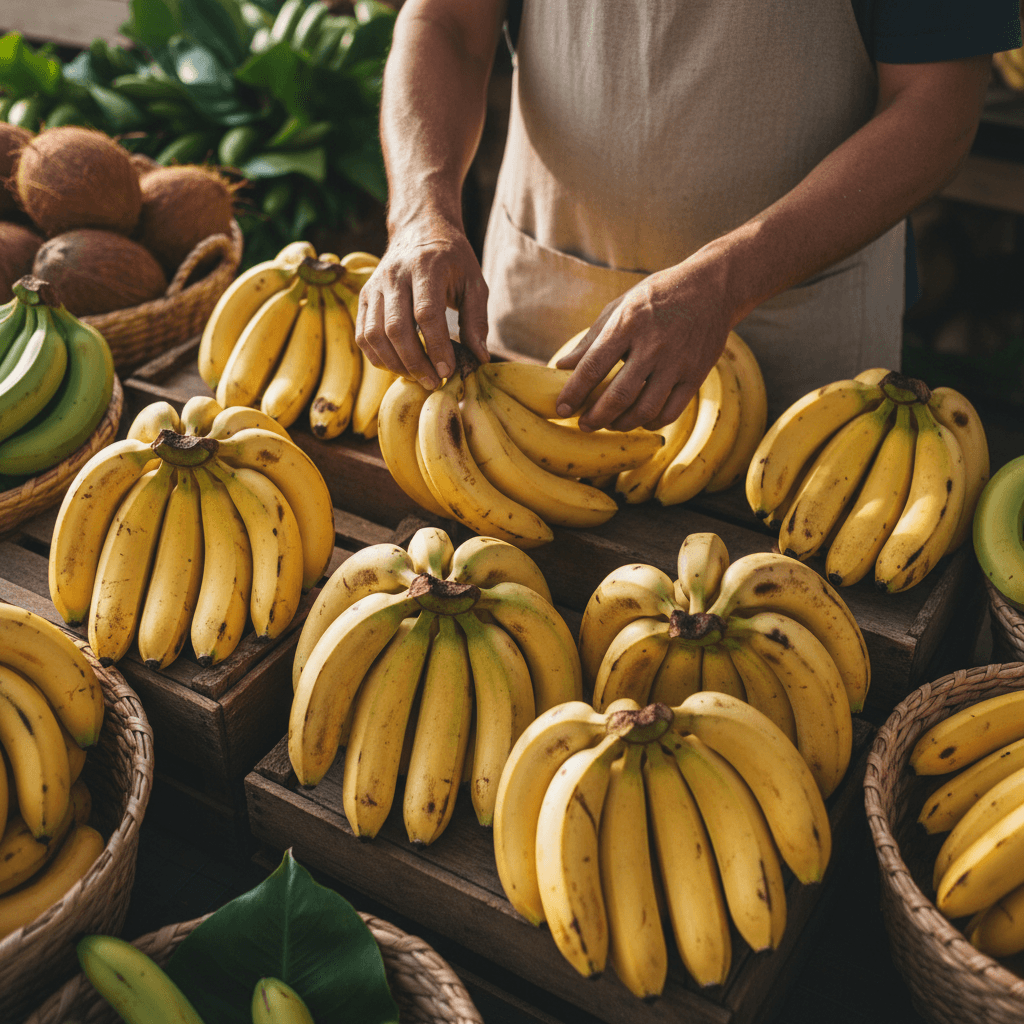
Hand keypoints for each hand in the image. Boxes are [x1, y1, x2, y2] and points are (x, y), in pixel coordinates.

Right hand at [355, 215, 489, 388]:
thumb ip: (477, 320)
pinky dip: (378, 357)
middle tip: (433, 382)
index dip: (436, 346)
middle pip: (396, 328)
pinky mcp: (363, 297)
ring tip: (417, 377)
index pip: (426, 313)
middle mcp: (394, 275)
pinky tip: (399, 366)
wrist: (419, 230)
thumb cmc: (452, 260)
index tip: (447, 370)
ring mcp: (374, 286)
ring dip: (395, 364)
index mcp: (426, 267)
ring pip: (374, 334)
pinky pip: (363, 335)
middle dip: (415, 362)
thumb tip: (480, 358)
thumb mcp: (474, 282)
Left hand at [554, 265, 731, 431]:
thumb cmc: (658, 297)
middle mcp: (652, 344)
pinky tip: (641, 419)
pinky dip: (652, 422)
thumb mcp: (621, 306)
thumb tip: (562, 366)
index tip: (561, 410)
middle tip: (585, 425)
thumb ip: (591, 339)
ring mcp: (677, 361)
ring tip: (611, 424)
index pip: (592, 366)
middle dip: (596, 417)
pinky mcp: (696, 374)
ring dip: (623, 424)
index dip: (573, 393)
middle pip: (619, 395)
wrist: (713, 287)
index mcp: (627, 324)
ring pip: (645, 409)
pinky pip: (671, 411)